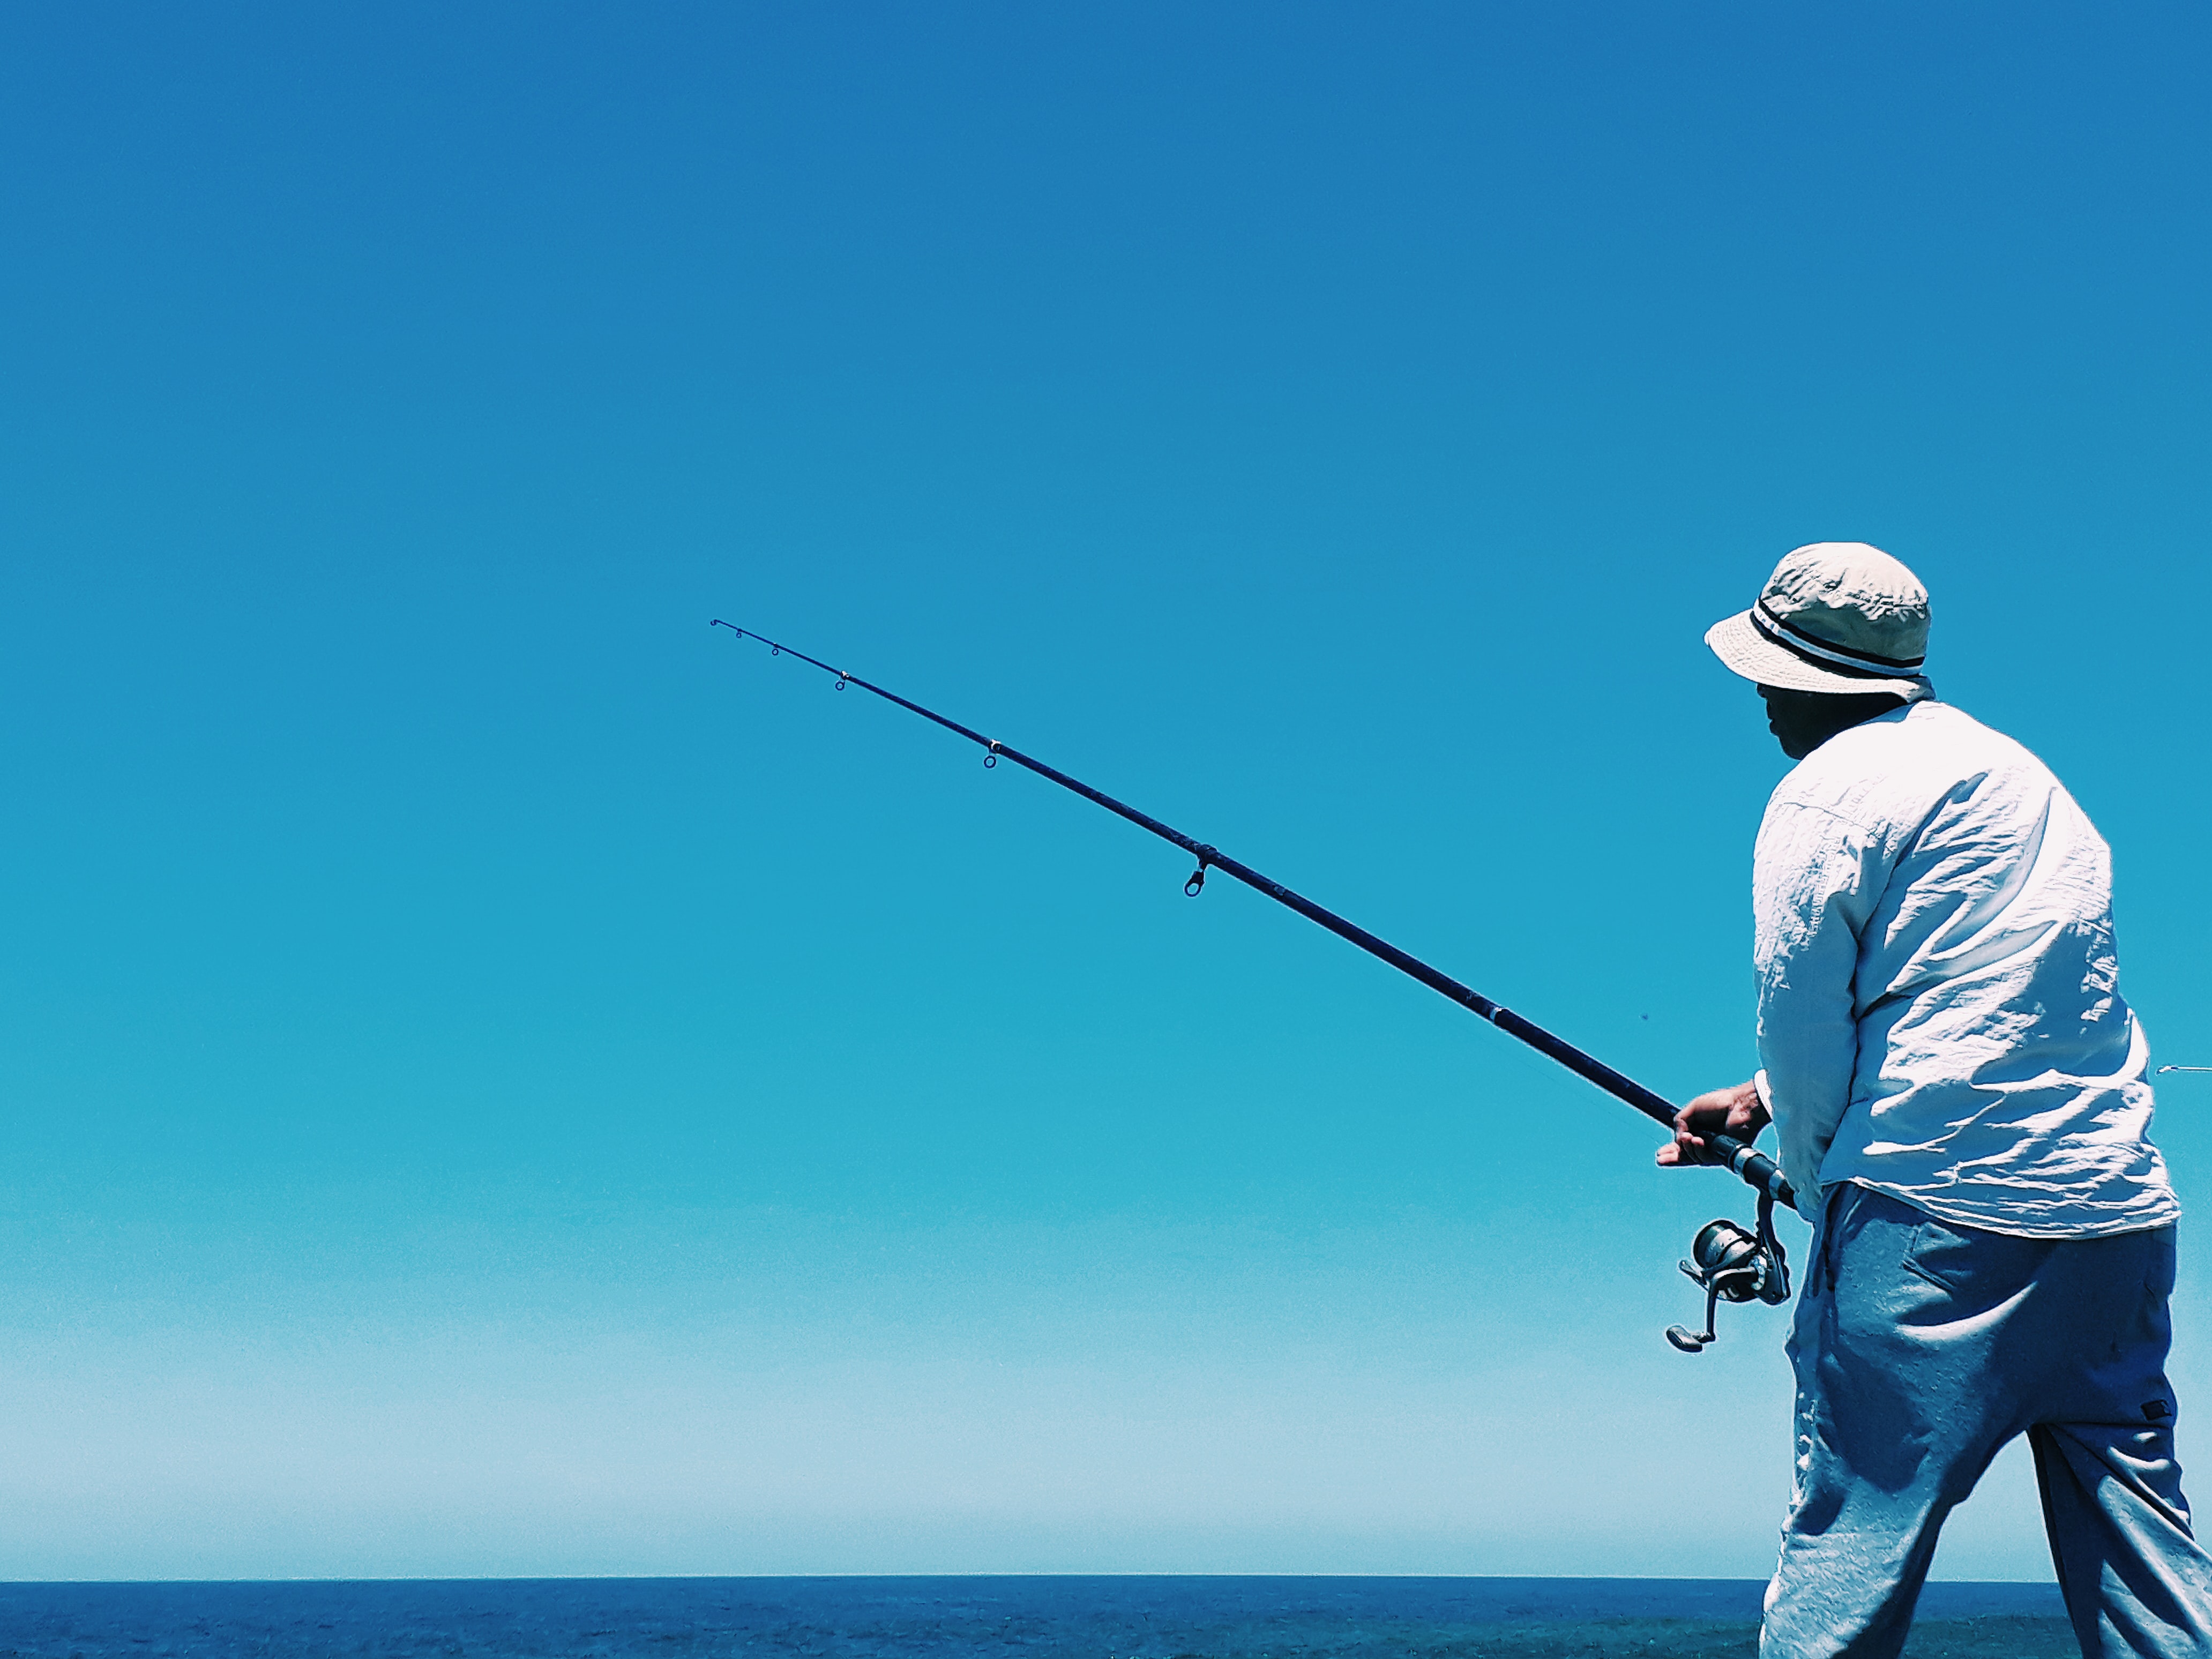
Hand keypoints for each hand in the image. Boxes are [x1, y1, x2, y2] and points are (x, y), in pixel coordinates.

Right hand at [1655, 1079, 1769, 1167]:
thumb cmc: (1720, 1103)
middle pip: (1685, 1155)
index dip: (1671, 1150)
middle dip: (1672, 1158)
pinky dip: (1698, 1150)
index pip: (1682, 1144)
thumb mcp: (1692, 1108)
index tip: (1660, 1153)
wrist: (1740, 1106)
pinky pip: (1704, 1159)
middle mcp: (1705, 1142)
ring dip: (1686, 1149)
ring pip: (1693, 1158)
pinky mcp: (1721, 1155)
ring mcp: (1713, 1149)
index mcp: (1698, 1130)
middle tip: (1660, 1159)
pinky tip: (1697, 1140)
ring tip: (1688, 1138)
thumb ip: (1679, 1122)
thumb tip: (1678, 1139)